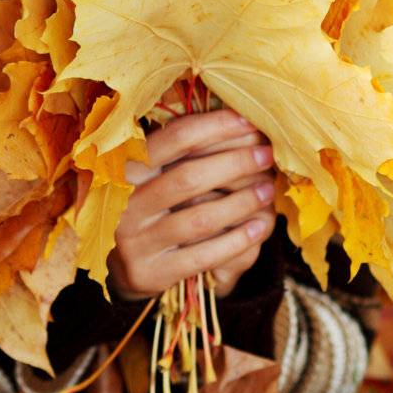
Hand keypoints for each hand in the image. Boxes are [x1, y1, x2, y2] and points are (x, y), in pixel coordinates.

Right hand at [106, 106, 278, 301]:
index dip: (215, 126)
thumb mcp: (154, 172)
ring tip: (269, 189)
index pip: (174, 139)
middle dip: (235, 163)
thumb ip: (184, 149)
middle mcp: (124, 204)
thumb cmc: (152, 203)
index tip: (249, 121)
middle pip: (188, 177)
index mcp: (125, 168)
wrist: (124, 263)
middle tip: (267, 154)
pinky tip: (259, 228)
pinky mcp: (151, 273)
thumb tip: (241, 119)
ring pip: (199, 218)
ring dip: (242, 202)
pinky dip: (237, 240)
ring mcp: (135, 242)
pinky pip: (203, 255)